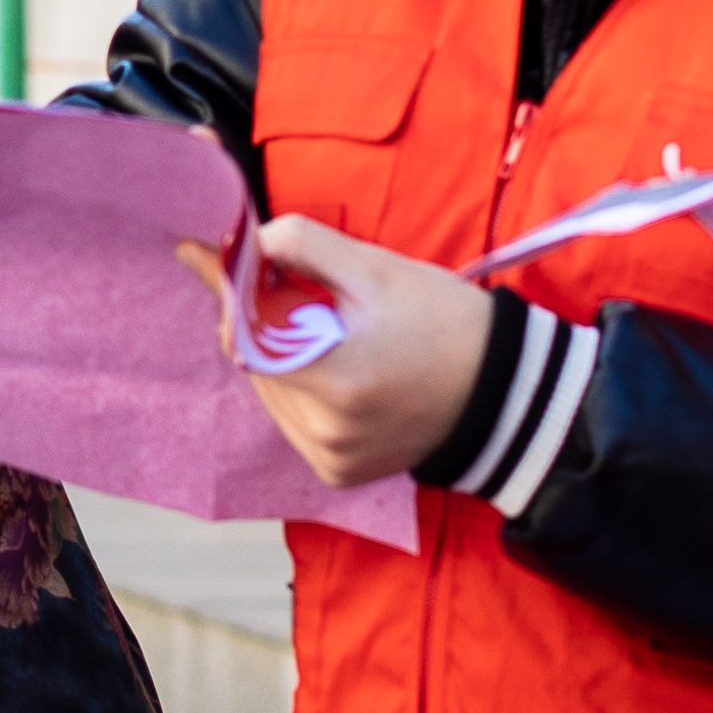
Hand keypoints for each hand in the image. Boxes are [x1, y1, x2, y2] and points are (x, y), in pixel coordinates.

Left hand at [216, 219, 495, 487]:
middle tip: (283, 284)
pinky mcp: (337, 472)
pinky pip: (292, 421)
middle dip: (257, 319)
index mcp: (336, 378)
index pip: (245, 333)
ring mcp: (331, 457)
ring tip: (321, 327)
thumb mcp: (376, 269)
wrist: (503, 388)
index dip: (230, 291)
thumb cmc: (444, 320)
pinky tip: (332, 366)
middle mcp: (327, 431)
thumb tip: (242, 240)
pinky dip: (297, 389)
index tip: (209, 256)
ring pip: (269, 392)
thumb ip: (303, 245)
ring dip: (276, 354)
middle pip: (254, 362)